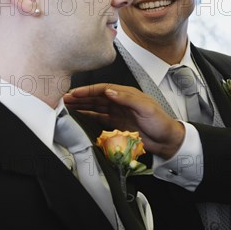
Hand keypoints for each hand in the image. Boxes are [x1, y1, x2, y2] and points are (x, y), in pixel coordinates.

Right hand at [64, 83, 183, 158]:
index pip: (104, 89)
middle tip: (64, 99)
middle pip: (97, 97)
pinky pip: (99, 118)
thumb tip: (109, 91)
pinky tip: (79, 116)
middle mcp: (121, 102)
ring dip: (82, 106)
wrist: (166, 140)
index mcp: (128, 94)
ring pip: (96, 107)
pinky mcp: (117, 124)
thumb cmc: (160, 122)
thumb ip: (127, 99)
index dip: (89, 90)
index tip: (75, 93)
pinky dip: (88, 116)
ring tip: (67, 106)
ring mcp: (118, 113)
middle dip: (81, 97)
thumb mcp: (146, 107)